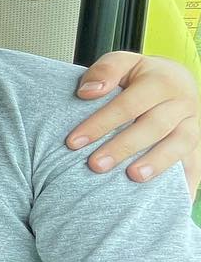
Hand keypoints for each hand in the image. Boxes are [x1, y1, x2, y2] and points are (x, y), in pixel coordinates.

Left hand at [70, 51, 199, 195]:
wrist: (177, 80)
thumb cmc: (140, 76)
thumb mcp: (122, 63)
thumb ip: (104, 71)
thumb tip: (87, 92)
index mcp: (161, 80)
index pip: (127, 104)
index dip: (100, 123)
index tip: (73, 142)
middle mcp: (181, 102)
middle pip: (153, 126)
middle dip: (123, 147)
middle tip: (95, 165)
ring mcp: (194, 124)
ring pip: (180, 144)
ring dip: (157, 163)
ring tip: (133, 177)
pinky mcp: (200, 143)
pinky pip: (197, 163)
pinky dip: (186, 181)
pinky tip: (174, 198)